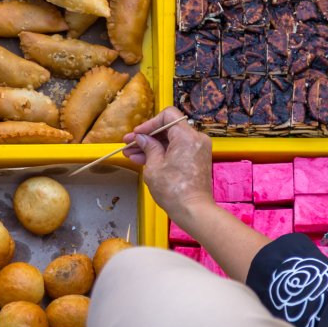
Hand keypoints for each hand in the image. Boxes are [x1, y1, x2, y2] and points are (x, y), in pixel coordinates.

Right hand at [123, 107, 215, 224]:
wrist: (193, 211)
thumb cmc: (175, 190)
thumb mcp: (154, 166)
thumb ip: (148, 147)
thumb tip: (142, 138)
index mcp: (186, 136)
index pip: (167, 115)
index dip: (149, 124)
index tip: (137, 134)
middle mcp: (196, 139)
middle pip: (168, 129)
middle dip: (147, 137)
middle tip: (129, 144)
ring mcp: (198, 150)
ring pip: (171, 141)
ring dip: (152, 147)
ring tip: (132, 154)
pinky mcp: (197, 160)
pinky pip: (178, 151)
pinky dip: (163, 154)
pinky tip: (144, 160)